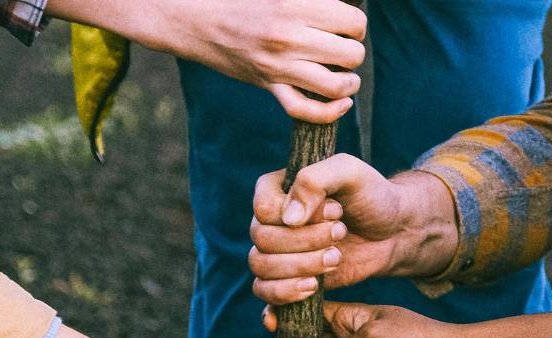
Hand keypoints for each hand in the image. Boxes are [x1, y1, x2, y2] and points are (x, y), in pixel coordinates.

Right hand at [120, 0, 366, 123]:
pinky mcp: (269, 86)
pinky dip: (330, 112)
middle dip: (353, 53)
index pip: (353, 22)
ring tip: (347, 77)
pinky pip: (306, 111)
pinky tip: (341, 103)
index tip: (345, 26)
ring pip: (336, 85)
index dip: (356, 25)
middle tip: (344, 49)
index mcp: (296, 4)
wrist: (196, 18)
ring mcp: (279, 66)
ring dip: (349, 83)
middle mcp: (290, 37)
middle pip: (351, 55)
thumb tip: (337, 6)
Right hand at [250, 156, 457, 303]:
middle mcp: (270, 221)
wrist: (391, 232)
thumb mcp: (350, 172)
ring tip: (336, 258)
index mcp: (276, 189)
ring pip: (262, 267)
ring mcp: (275, 252)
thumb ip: (316, 180)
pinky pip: (264, 292)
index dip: (299, 216)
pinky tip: (312, 289)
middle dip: (306, 242)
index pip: (263, 209)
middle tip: (341, 233)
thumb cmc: (371, 196)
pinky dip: (282, 295)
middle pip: (263, 240)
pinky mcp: (286, 279)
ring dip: (301, 267)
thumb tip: (289, 219)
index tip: (336, 210)